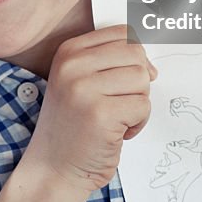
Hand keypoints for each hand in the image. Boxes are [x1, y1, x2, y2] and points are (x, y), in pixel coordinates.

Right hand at [23, 25, 156, 195]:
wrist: (53, 168)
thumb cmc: (73, 126)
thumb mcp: (79, 82)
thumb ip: (108, 62)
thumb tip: (148, 62)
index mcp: (68, 51)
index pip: (122, 33)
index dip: (134, 57)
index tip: (125, 80)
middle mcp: (73, 65)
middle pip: (136, 55)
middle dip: (138, 82)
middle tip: (120, 103)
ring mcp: (84, 88)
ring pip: (142, 79)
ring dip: (138, 104)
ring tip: (117, 119)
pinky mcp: (100, 114)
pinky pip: (143, 106)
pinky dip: (138, 123)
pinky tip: (117, 133)